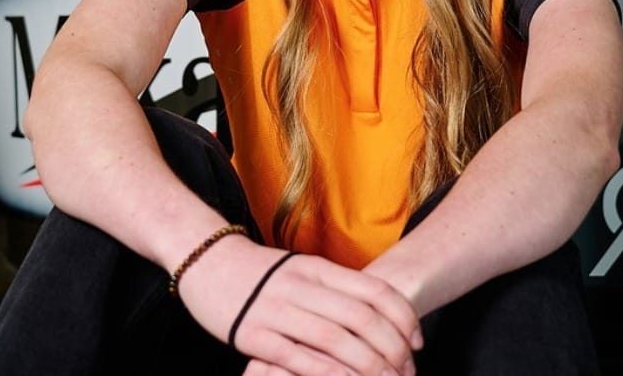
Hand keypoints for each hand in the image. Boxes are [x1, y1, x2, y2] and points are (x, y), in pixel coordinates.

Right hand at [178, 237, 421, 374]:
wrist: (204, 259)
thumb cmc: (258, 272)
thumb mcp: (301, 269)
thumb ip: (334, 287)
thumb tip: (377, 309)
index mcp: (318, 269)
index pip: (375, 291)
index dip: (403, 319)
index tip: (417, 343)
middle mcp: (302, 287)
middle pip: (362, 319)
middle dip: (393, 350)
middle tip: (407, 372)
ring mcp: (277, 310)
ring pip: (336, 340)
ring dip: (368, 366)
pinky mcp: (253, 335)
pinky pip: (298, 358)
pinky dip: (327, 373)